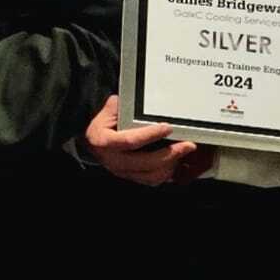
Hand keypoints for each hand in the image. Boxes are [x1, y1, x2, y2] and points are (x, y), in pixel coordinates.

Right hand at [84, 95, 211, 184]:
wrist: (92, 146)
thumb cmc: (100, 129)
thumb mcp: (104, 115)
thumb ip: (116, 107)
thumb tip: (127, 99)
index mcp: (106, 143)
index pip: (131, 141)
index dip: (150, 134)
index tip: (167, 127)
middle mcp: (115, 161)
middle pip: (147, 162)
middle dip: (171, 154)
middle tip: (188, 145)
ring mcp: (123, 172)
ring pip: (152, 175)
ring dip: (171, 165)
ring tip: (183, 153)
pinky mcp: (131, 177)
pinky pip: (152, 180)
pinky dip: (166, 174)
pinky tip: (175, 163)